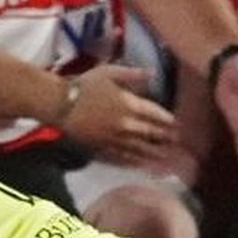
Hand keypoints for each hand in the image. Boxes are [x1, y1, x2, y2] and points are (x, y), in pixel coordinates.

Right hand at [60, 64, 178, 168]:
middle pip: (150, 133)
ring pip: (139, 149)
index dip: (167, 120)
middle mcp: (125, 125)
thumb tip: (153, 74)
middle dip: (164, 138)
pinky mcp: (102, 149)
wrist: (59, 105)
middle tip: (177, 143)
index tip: (177, 125)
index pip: (154, 114)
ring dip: (153, 154)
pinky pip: (122, 157)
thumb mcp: (109, 72)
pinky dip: (134, 161)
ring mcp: (114, 139)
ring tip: (165, 158)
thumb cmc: (83, 85)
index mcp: (129, 104)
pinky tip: (141, 164)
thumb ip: (132, 74)